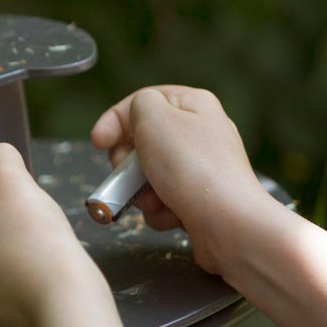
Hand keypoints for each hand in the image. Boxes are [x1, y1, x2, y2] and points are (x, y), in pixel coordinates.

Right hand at [91, 86, 276, 275]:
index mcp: (194, 105)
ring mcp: (202, 168)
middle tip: (128, 176)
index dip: (114, 121)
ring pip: (151, 175)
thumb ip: (137, 106)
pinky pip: (165, 200)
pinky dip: (161, 210)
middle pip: (144, 141)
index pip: (143, 102)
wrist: (228, 223)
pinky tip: (171, 216)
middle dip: (129, 164)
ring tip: (154, 202)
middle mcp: (201, 133)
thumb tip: (136, 118)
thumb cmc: (191, 168)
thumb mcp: (153, 118)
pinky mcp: (201, 199)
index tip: (97, 143)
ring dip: (142, 192)